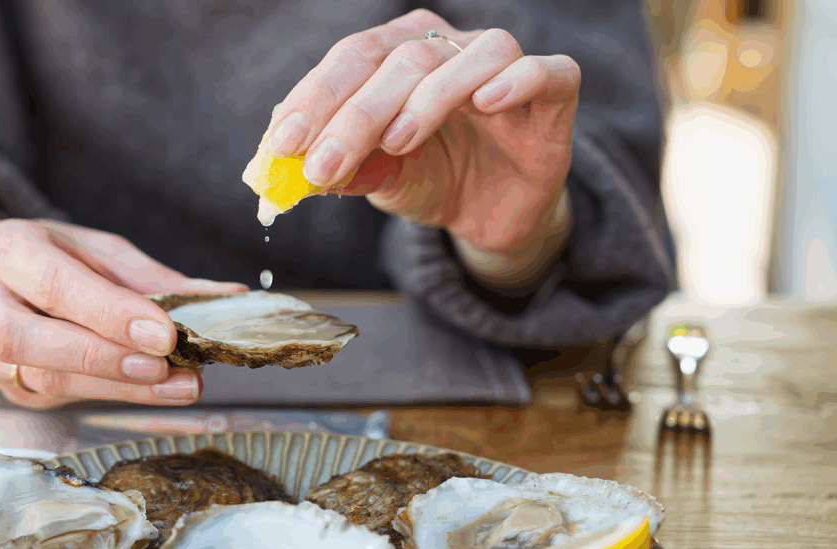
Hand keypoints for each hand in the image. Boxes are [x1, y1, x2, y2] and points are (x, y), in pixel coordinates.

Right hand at [0, 203, 245, 408]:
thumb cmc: (45, 256)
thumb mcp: (94, 248)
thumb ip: (151, 275)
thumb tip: (225, 296)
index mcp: (7, 251)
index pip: (56, 286)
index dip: (110, 314)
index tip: (165, 333)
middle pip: (32, 341)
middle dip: (106, 358)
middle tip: (167, 366)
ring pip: (44, 378)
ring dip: (118, 387)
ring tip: (178, 385)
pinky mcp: (3, 385)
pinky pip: (56, 395)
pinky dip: (111, 394)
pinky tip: (153, 390)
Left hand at [266, 9, 578, 256]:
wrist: (496, 213)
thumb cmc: (436, 180)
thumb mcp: (382, 179)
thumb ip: (345, 167)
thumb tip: (291, 167)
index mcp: (401, 52)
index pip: (353, 59)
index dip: (316, 98)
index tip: (284, 144)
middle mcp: (451, 45)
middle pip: (403, 59)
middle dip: (356, 114)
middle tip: (323, 164)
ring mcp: (503, 66)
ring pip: (469, 57)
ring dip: (427, 99)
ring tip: (396, 144)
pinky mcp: (554, 92)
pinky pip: (543, 71)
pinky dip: (515, 82)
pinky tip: (485, 105)